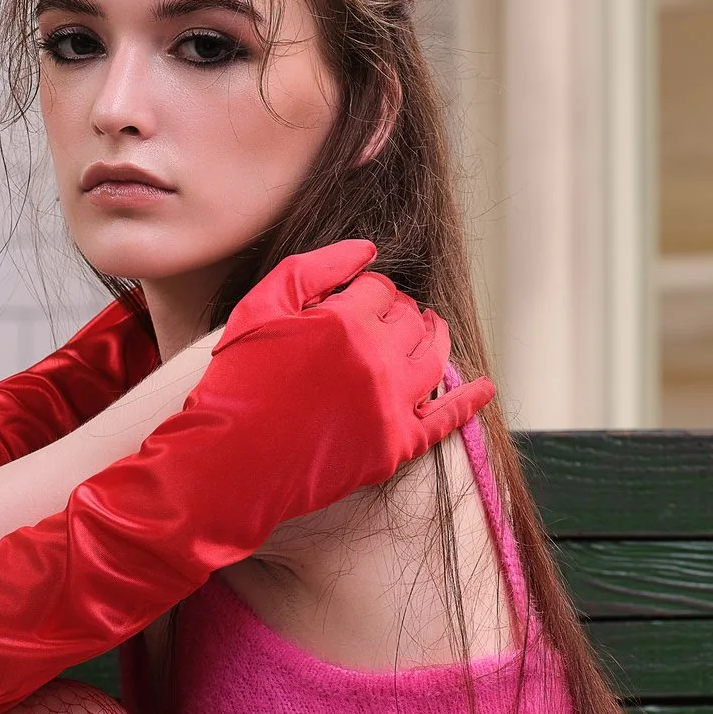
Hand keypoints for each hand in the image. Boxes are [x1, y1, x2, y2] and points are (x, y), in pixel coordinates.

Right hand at [218, 241, 493, 463]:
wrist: (227, 463)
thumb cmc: (237, 383)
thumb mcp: (261, 308)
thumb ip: (316, 268)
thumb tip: (369, 249)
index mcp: (347, 321)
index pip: (380, 290)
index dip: (368, 291)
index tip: (354, 300)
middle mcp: (378, 361)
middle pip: (411, 322)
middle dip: (401, 313)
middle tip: (387, 318)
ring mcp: (391, 406)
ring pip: (434, 360)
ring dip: (434, 341)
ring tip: (430, 332)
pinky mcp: (395, 447)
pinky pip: (446, 420)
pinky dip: (469, 401)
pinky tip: (484, 388)